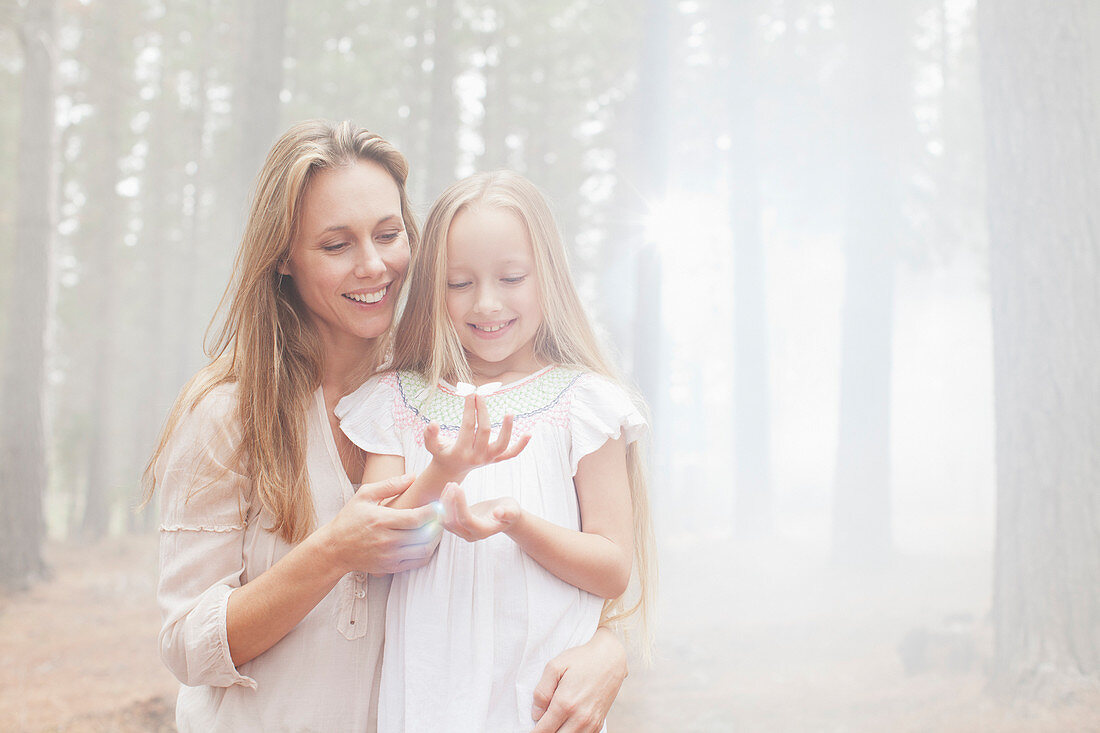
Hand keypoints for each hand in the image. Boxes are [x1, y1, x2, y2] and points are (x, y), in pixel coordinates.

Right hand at [323, 474, 442, 573]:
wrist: (334, 549)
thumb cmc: (349, 519)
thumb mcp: (364, 495)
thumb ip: (390, 484)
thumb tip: (413, 476)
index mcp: (382, 521)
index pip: (417, 518)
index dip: (433, 511)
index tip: (439, 503)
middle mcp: (387, 541)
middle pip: (425, 535)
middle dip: (438, 524)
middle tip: (442, 515)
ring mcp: (390, 557)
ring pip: (425, 550)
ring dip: (436, 539)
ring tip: (436, 527)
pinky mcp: (391, 568)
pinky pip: (418, 562)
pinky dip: (428, 551)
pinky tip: (426, 540)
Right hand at [423, 394, 529, 477]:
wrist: (452, 470)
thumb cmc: (442, 453)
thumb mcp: (433, 447)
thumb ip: (430, 436)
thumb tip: (433, 423)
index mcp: (461, 452)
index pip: (467, 427)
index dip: (469, 409)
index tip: (470, 394)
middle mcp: (477, 457)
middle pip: (484, 431)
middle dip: (482, 411)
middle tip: (479, 395)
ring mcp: (488, 459)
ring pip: (502, 445)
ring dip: (507, 429)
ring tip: (509, 413)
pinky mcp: (496, 459)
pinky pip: (511, 454)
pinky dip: (521, 446)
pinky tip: (529, 434)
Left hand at [439, 482, 520, 541]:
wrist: (505, 515)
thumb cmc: (510, 511)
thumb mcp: (513, 510)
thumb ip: (508, 513)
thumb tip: (498, 512)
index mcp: (483, 532)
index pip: (465, 520)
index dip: (459, 504)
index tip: (458, 487)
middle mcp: (470, 534)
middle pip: (451, 522)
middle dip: (449, 502)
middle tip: (453, 484)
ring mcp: (462, 531)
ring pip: (445, 520)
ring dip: (445, 502)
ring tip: (451, 484)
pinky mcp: (457, 524)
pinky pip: (444, 516)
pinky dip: (444, 503)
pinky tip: (449, 489)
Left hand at [531, 627, 627, 732]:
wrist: (610, 658)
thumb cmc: (582, 660)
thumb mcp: (554, 667)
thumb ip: (541, 692)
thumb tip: (536, 714)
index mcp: (565, 703)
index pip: (543, 731)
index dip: (534, 732)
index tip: (531, 729)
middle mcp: (579, 717)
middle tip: (542, 723)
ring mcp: (591, 723)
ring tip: (554, 722)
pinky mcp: (598, 724)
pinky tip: (566, 724)